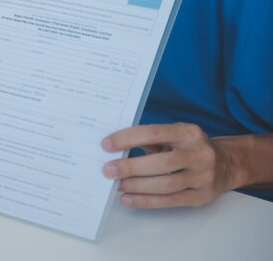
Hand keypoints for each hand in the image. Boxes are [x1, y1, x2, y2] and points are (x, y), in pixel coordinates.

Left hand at [101, 123, 237, 207]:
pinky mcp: (201, 196)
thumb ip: (150, 139)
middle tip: (108, 170)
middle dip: (130, 167)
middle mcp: (198, 154)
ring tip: (117, 184)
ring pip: (165, 184)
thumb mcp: (174, 135)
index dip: (128, 138)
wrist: (226, 164)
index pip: (154, 133)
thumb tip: (116, 147)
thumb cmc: (189, 147)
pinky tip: (128, 198)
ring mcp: (203, 177)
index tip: (107, 145)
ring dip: (137, 186)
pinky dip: (146, 201)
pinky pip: (170, 201)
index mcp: (188, 133)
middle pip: (160, 162)